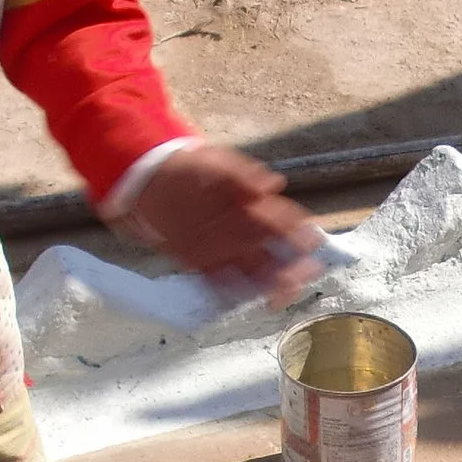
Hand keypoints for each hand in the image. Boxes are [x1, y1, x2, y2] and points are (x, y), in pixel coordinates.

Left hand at [132, 143, 323, 306]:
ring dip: (270, 285)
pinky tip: (242, 299)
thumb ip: (244, 175)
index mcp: (255, 207)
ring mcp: (225, 249)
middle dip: (294, 267)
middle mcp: (245, 231)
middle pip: (278, 254)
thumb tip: (274, 185)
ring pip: (255, 272)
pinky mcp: (202, 262)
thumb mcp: (218, 162)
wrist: (149, 178)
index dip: (302, 233)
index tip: (312, 243)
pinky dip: (232, 292)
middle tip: (302, 276)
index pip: (286, 222)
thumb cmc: (190, 165)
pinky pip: (220, 281)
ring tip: (278, 297)